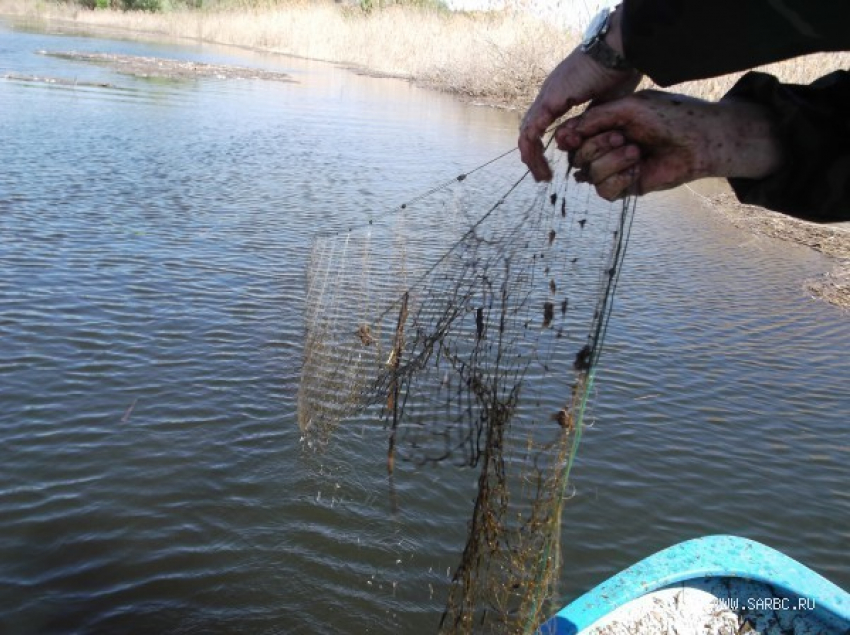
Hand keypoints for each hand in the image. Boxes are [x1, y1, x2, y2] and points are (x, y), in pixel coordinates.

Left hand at [518, 6, 640, 181]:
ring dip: (532, 158)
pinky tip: (536, 164)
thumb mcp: (606, 105)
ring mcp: (546, 98)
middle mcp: (548, 97)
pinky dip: (532, 149)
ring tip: (541, 177)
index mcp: (558, 97)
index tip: (551, 165)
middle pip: (530, 132)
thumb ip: (593, 121)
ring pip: (527, 134)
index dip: (542, 147)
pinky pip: (533, 130)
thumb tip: (591, 139)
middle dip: (534, 157)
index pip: (541, 126)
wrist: (618, 51)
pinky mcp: (550, 101)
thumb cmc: (618, 72)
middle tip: (542, 176)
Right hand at [556, 91, 784, 199]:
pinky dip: (617, 180)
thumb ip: (595, 118)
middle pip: (577, 157)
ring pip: (589, 175)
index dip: (569, 139)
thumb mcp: (628, 108)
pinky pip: (604, 192)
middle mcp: (607, 148)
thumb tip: (563, 134)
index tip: (573, 136)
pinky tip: (636, 169)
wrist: (700, 139)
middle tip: (621, 137)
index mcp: (605, 125)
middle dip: (595, 147)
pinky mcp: (628, 186)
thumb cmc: (669, 116)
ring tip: (635, 152)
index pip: (573, 137)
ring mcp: (616, 168)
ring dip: (610, 163)